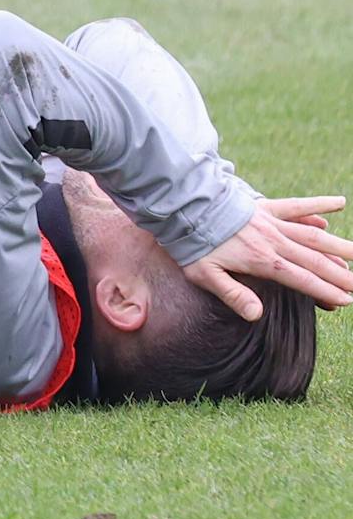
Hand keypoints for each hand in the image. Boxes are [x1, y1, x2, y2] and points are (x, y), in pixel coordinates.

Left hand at [184, 197, 352, 319]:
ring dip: (338, 246)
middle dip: (340, 274)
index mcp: (262, 260)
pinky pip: (297, 204)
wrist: (182, 206)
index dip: (325, 290)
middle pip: (315, 259)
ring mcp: (271, 222)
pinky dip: (319, 204)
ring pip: (313, 235)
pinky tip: (339, 203)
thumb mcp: (206, 275)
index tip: (346, 299)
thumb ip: (233, 295)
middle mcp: (273, 241)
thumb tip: (257, 315)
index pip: (302, 279)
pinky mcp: (265, 206)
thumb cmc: (192, 244)